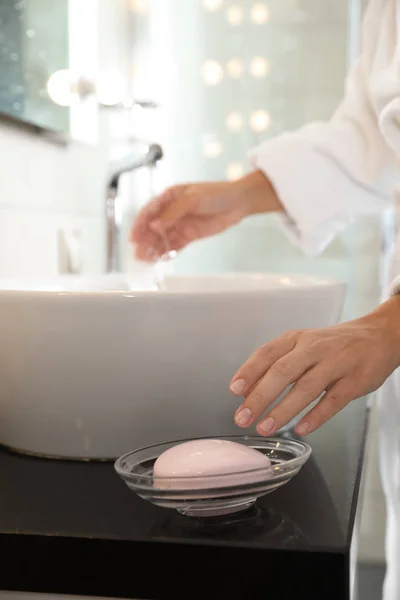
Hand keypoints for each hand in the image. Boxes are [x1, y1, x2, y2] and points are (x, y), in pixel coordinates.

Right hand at [130, 171, 281, 261]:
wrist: (238, 202)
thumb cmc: (216, 194)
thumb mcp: (193, 200)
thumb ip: (173, 213)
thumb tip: (154, 225)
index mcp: (169, 197)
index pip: (149, 212)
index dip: (140, 225)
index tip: (133, 238)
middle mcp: (171, 211)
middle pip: (153, 228)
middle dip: (144, 241)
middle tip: (138, 254)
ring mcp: (180, 224)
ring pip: (162, 239)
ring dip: (153, 249)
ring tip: (146, 261)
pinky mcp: (189, 235)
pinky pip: (174, 245)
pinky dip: (167, 252)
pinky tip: (160, 260)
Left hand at [230, 296, 399, 435]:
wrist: (378, 336)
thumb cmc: (333, 344)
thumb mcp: (303, 345)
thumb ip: (277, 365)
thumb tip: (246, 392)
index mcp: (297, 339)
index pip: (268, 353)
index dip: (249, 371)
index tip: (235, 390)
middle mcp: (314, 348)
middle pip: (282, 371)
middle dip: (260, 396)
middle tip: (243, 417)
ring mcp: (336, 363)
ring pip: (306, 387)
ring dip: (283, 410)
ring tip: (265, 427)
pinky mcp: (355, 380)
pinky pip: (333, 401)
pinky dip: (316, 416)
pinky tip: (301, 429)